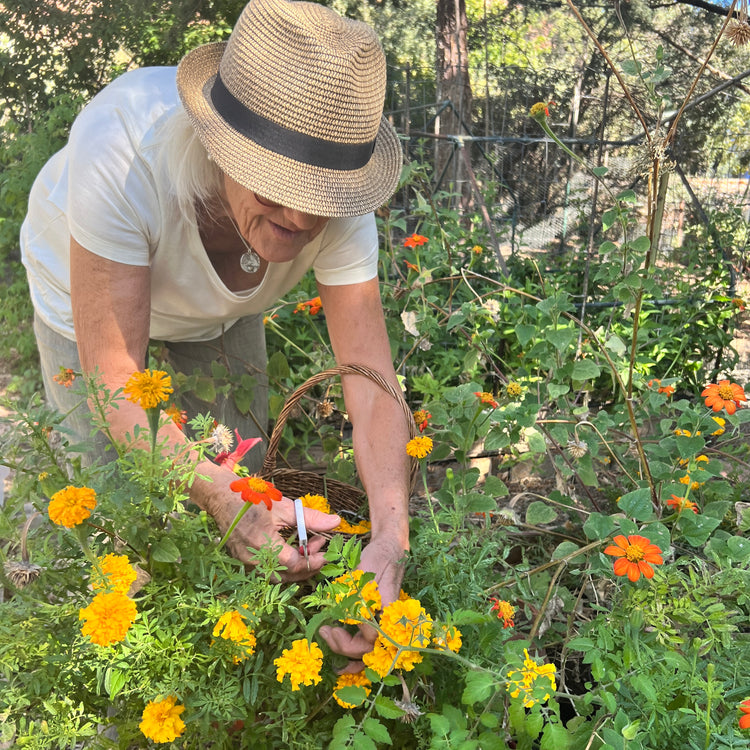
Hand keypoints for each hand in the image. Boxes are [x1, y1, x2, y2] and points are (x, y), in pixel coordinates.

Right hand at [213, 492, 340, 580]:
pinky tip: (293, 549)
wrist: (222, 498)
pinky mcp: (243, 562)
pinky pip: (267, 572)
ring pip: (277, 577)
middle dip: (308, 565)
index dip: (313, 561)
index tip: (326, 553)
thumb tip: (336, 522)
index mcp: (262, 542)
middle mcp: (252, 558)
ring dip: (296, 566)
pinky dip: (283, 565)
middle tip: (320, 547)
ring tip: (308, 546)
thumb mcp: (284, 506)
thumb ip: (310, 518)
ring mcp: (246, 563)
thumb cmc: (254, 499)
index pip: (293, 564)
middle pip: (287, 576)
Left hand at [319, 534, 408, 671]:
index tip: (332, 628)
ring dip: (346, 649)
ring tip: (327, 635)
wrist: (389, 547)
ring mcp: (383, 621)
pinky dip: (352, 644)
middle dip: (344, 647)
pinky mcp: (376, 618)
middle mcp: (389, 622)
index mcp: (389, 613)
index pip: (371, 640)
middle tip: (324, 631)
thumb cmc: (379, 557)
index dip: (349, 642)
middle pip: (368, 650)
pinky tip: (336, 637)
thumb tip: (351, 621)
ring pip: (367, 648)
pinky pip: (366, 638)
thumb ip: (360, 598)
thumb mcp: (366, 574)